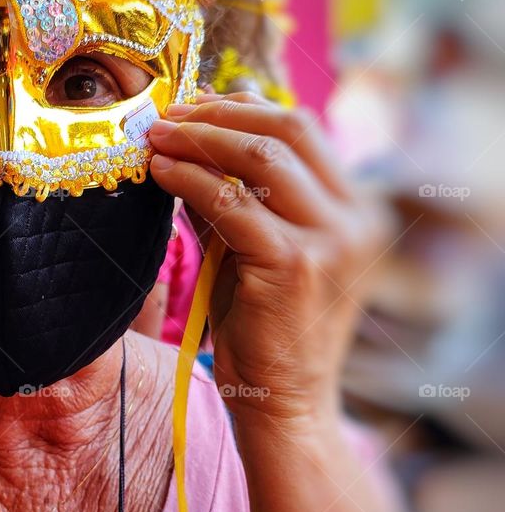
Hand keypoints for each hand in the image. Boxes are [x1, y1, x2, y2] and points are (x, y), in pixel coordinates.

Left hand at [148, 95, 391, 426]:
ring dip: (199, 139)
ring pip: (263, 157)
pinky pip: (233, 203)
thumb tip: (184, 144)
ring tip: (154, 139)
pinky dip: (190, 179)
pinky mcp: (295, 265)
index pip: (302, 129)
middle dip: (219, 113)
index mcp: (356, 208)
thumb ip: (233, 197)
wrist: (284, 404)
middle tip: (165, 117)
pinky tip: (159, 174)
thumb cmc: (265, 331)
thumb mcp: (256, 250)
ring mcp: (331, 240)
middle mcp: (355, 217)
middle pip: (290, 127)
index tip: (190, 107)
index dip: (242, 108)